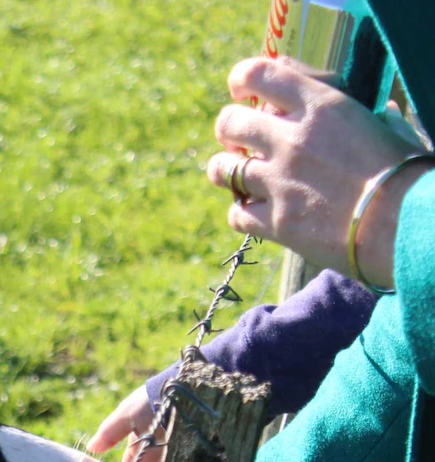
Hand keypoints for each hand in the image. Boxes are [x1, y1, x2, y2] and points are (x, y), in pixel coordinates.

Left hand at [207, 57, 427, 288]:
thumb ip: (366, 116)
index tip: (240, 89)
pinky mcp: (276, 222)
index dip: (242, 79)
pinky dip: (240, 214)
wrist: (402, 223)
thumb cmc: (403, 173)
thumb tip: (383, 113)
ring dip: (225, 172)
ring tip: (237, 177)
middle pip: (231, 122)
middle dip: (228, 130)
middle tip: (237, 141)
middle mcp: (292, 139)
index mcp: (321, 105)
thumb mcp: (385, 126)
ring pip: (223, 170)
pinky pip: (236, 215)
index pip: (259, 74)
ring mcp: (279, 181)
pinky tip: (254, 214)